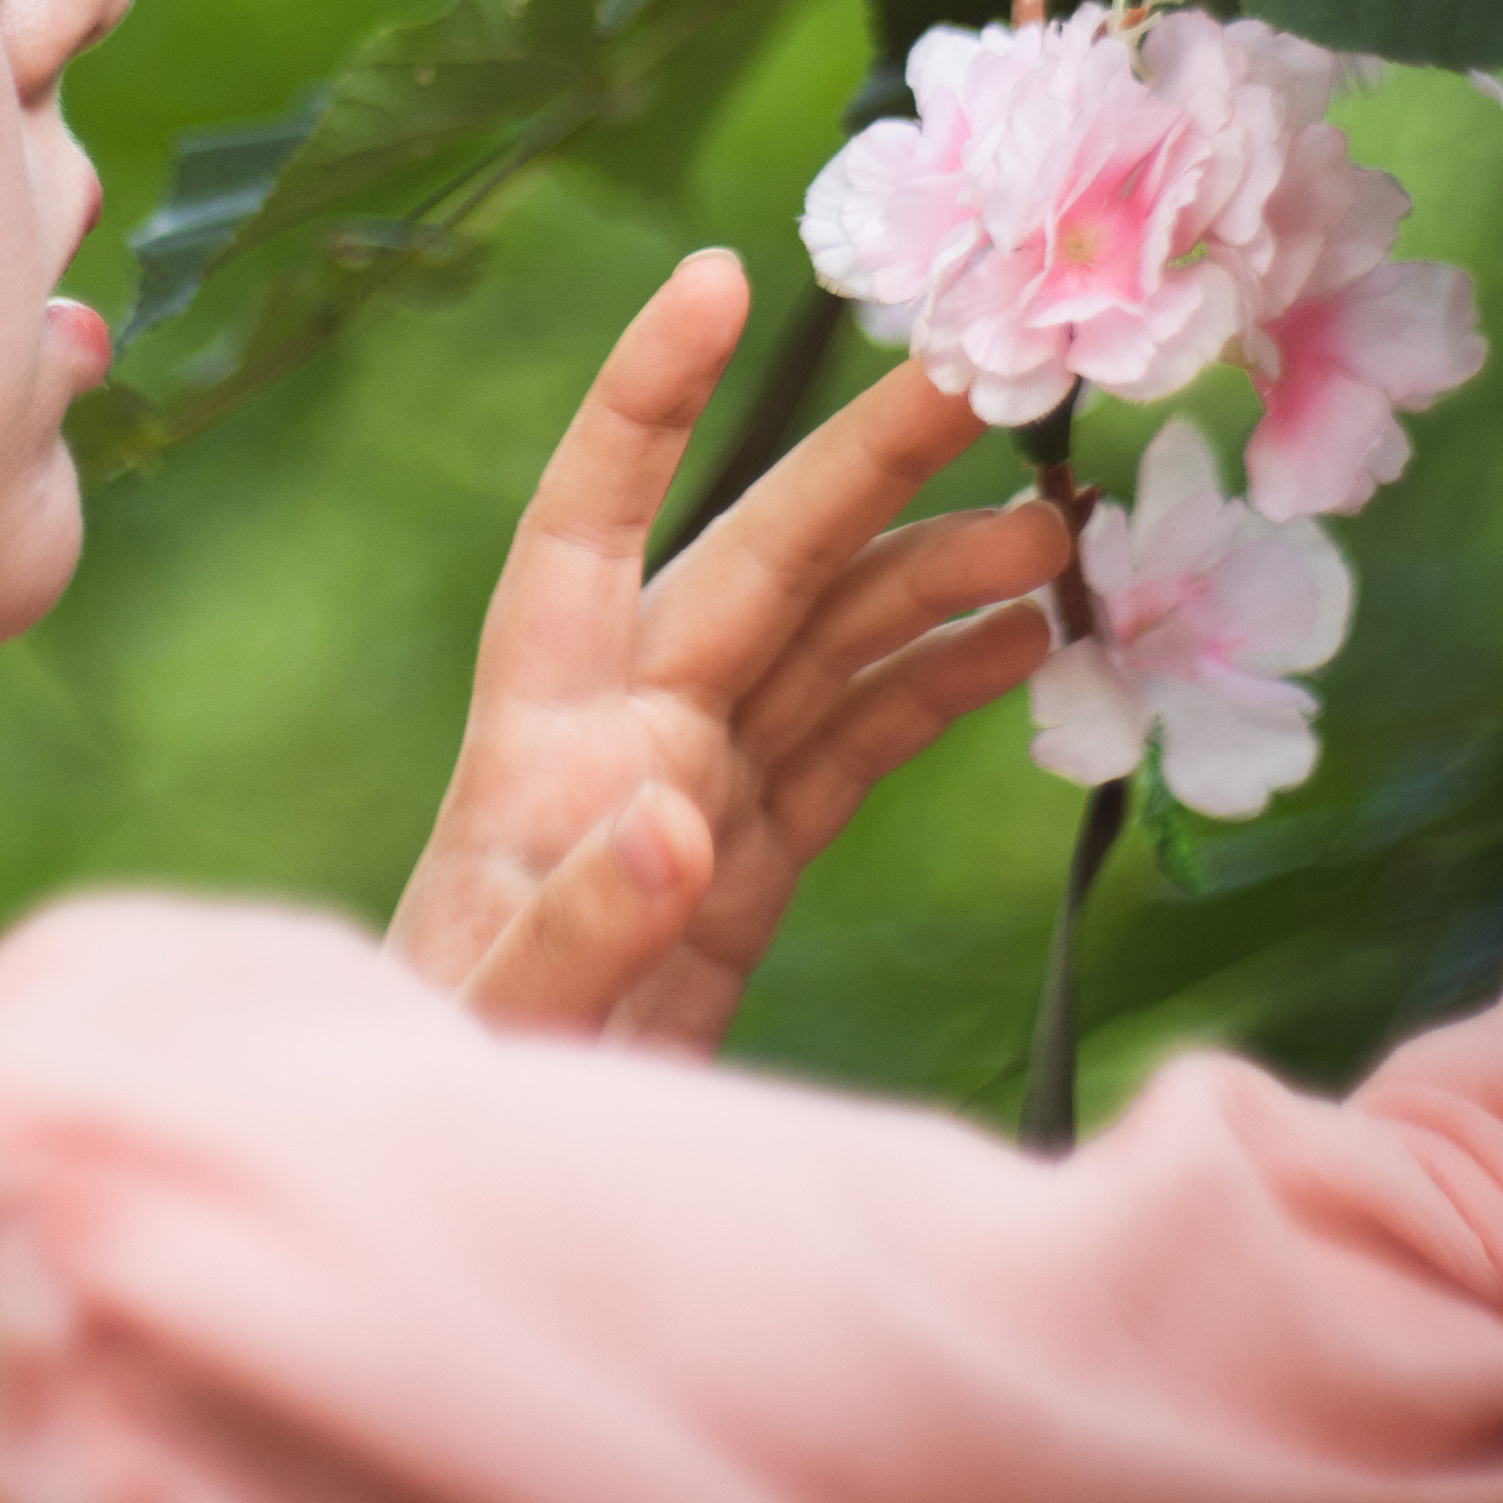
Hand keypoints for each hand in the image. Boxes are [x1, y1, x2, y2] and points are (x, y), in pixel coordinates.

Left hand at [389, 249, 1068, 1047]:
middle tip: (983, 376)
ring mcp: (691, 790)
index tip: (716, 280)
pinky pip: (854, 744)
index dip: (643, 401)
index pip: (584, 527)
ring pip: (826, 640)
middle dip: (863, 464)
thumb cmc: (444, 1104)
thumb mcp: (491, 1031)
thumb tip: (670, 815)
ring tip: (1057, 525)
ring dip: (933, 575)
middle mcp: (616, 732)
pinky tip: (1028, 638)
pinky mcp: (746, 868)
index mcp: (534, 740)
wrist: (460, 1221)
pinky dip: (936, 685)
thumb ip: (571, 930)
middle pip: (752, 562)